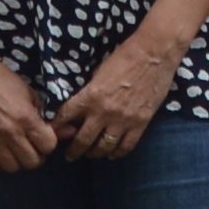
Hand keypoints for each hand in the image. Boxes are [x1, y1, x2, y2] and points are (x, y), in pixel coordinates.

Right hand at [0, 35, 59, 176]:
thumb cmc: (7, 83)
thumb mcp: (32, 96)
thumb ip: (49, 118)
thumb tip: (71, 132)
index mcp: (26, 118)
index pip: (48, 146)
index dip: (49, 143)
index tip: (45, 137)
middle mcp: (9, 132)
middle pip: (32, 162)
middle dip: (37, 155)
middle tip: (33, 146)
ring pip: (13, 168)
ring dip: (19, 160)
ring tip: (18, 149)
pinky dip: (2, 162)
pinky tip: (4, 151)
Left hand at [60, 26, 177, 160]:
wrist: (154, 54)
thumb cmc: (124, 56)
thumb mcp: (98, 72)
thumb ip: (89, 92)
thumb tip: (81, 106)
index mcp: (90, 96)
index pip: (66, 117)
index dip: (57, 128)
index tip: (53, 134)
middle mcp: (104, 112)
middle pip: (83, 140)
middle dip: (74, 150)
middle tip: (70, 155)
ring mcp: (123, 120)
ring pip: (104, 147)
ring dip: (95, 153)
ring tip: (91, 154)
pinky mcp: (140, 123)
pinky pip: (126, 146)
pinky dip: (117, 153)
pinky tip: (112, 154)